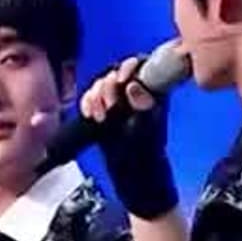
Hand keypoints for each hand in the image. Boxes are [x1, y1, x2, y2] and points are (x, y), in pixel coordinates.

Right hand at [79, 56, 179, 219]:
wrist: (132, 176)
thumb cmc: (145, 154)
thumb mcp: (145, 129)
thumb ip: (140, 104)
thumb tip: (133, 86)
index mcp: (153, 91)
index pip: (141, 64)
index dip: (129, 67)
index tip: (121, 79)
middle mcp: (135, 92)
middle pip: (116, 72)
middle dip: (108, 86)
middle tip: (108, 106)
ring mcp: (118, 102)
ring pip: (101, 84)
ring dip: (96, 97)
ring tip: (100, 116)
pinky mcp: (103, 111)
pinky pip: (90, 97)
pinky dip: (87, 103)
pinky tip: (90, 115)